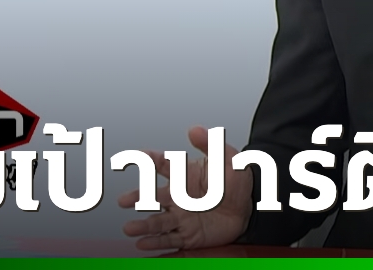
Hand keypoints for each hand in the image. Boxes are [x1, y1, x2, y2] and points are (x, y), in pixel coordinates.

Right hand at [119, 126, 253, 251]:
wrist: (249, 208)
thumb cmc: (236, 182)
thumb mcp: (228, 159)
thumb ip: (211, 144)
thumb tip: (194, 129)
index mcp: (184, 175)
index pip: (163, 165)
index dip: (150, 159)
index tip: (138, 156)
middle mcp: (177, 196)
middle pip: (153, 196)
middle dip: (137, 198)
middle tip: (123, 201)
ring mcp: (180, 216)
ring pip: (157, 221)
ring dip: (142, 225)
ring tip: (129, 228)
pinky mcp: (187, 235)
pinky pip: (169, 239)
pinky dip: (155, 242)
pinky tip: (142, 243)